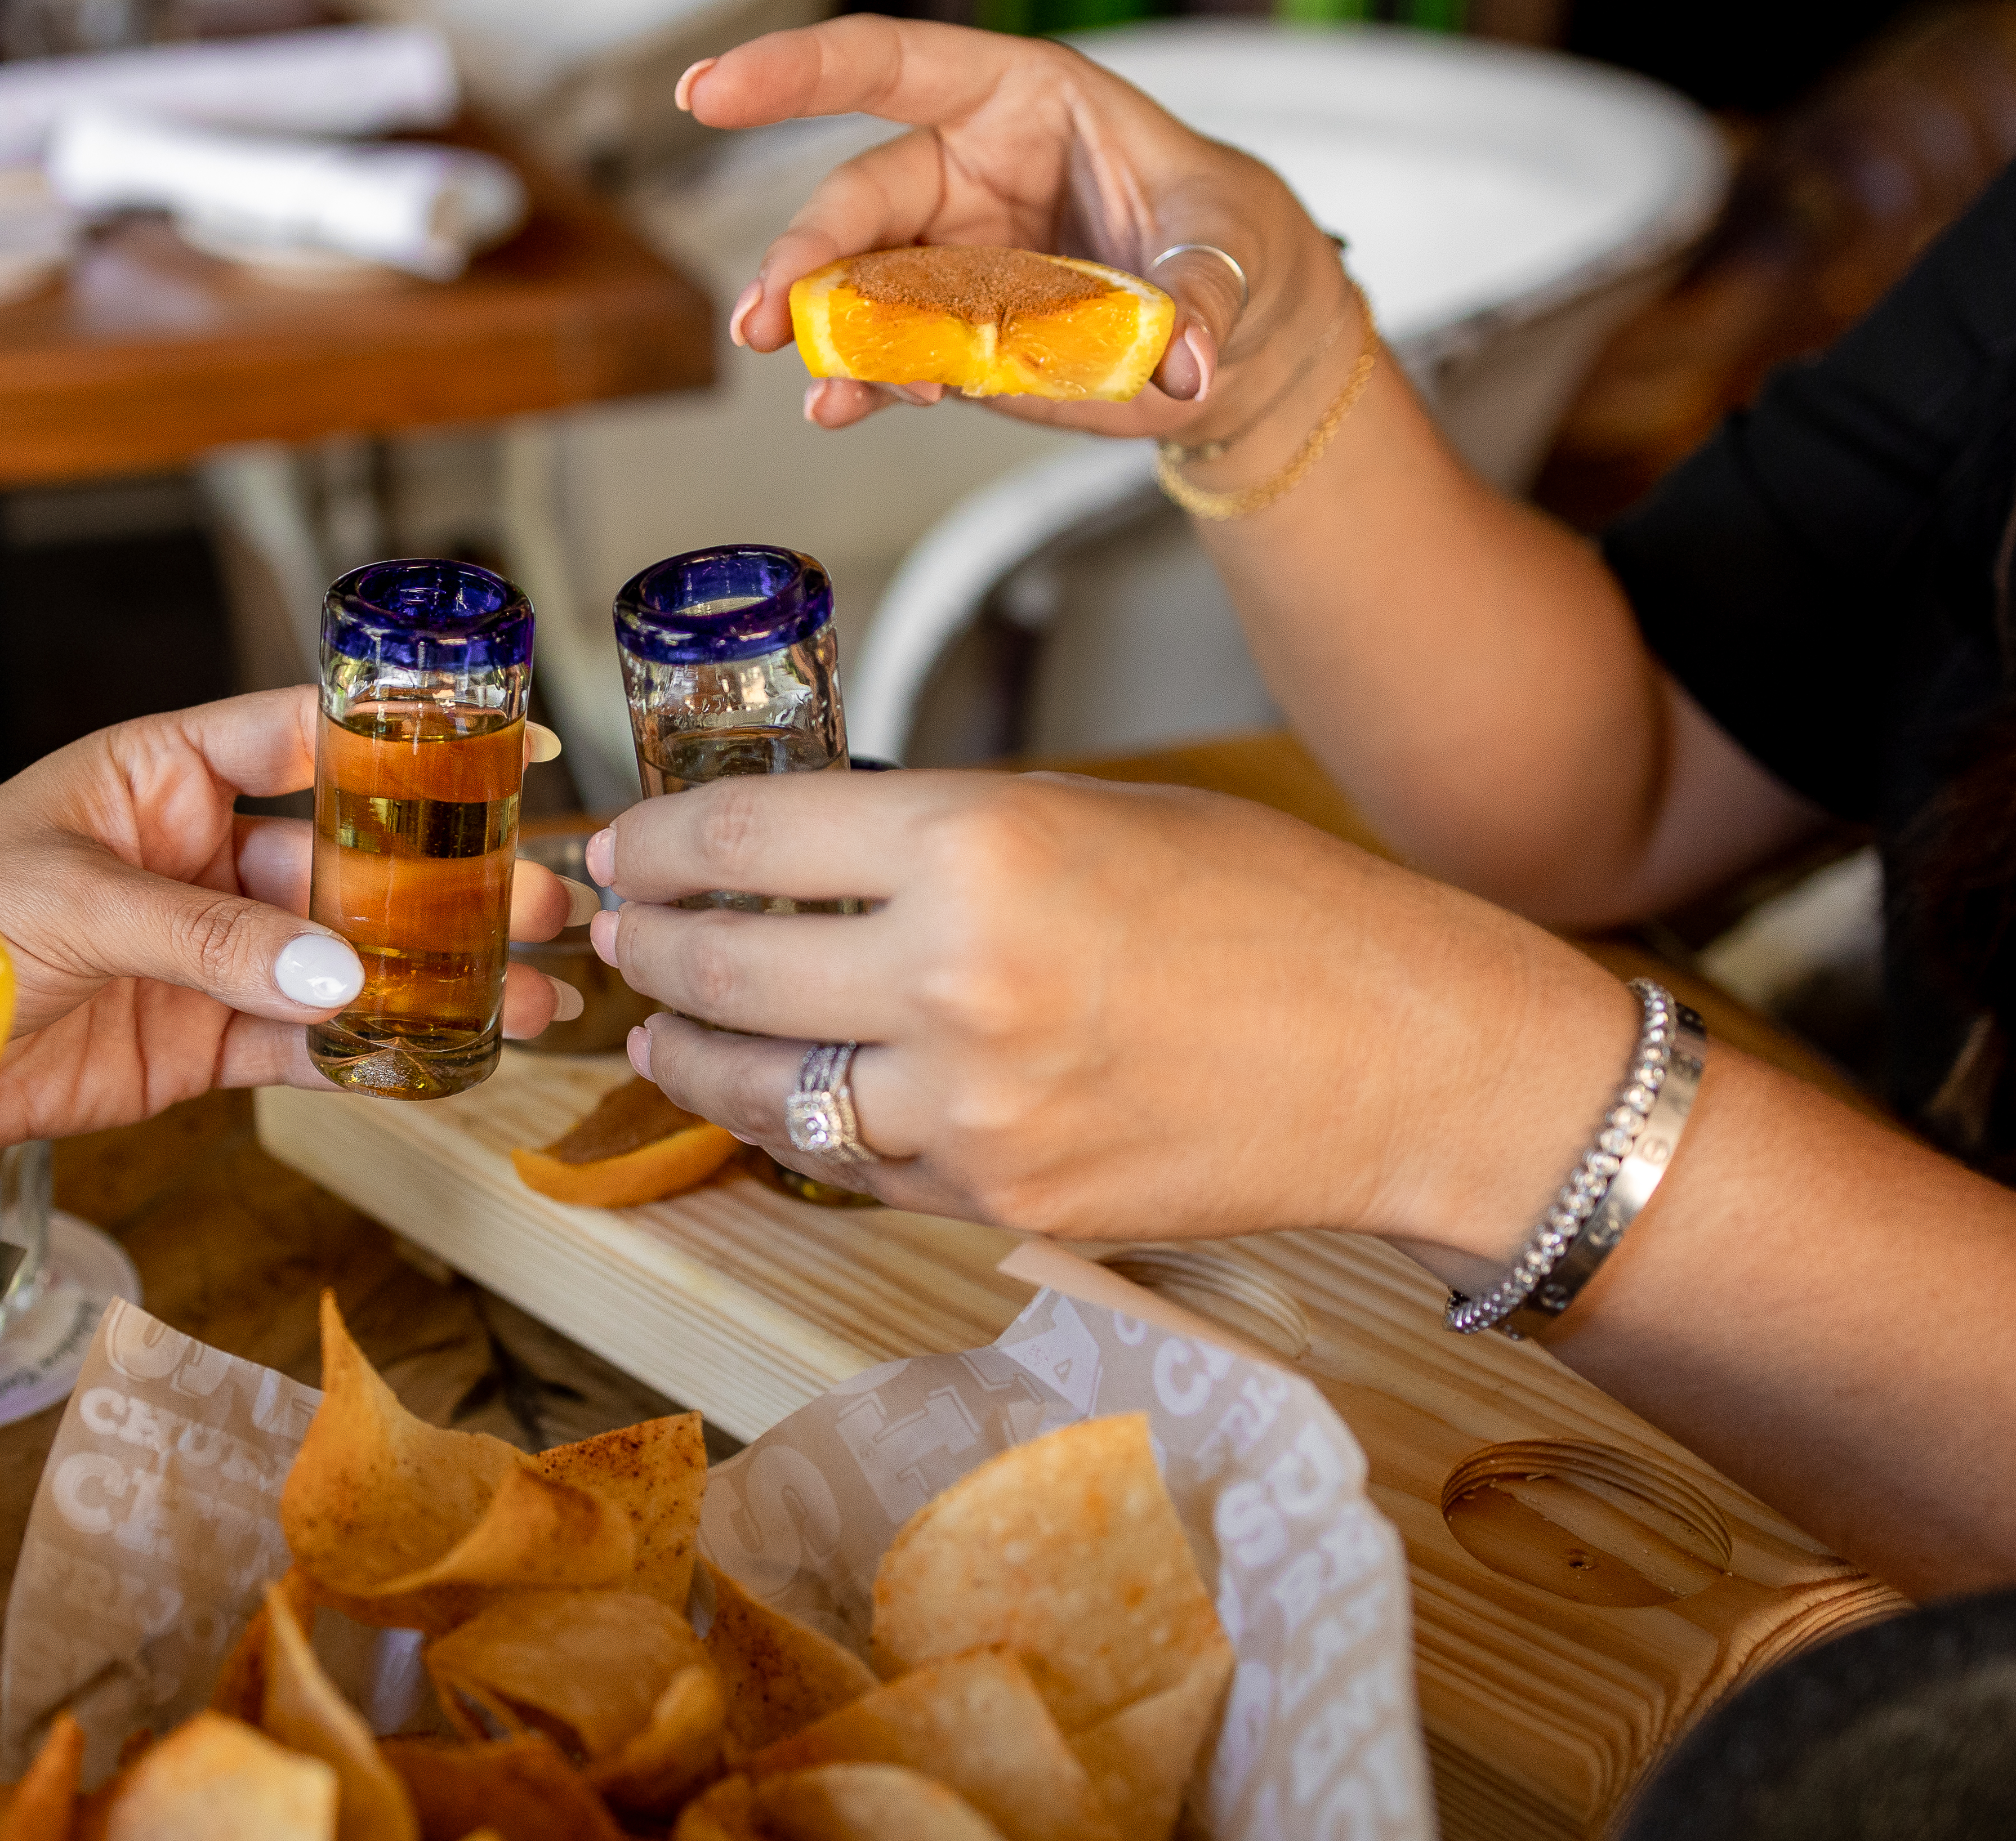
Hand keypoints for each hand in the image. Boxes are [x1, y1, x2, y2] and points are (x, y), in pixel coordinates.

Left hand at [0, 686, 589, 1141]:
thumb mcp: (66, 900)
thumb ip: (206, 935)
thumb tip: (336, 978)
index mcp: (161, 775)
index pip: (303, 735)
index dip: (405, 738)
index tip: (505, 744)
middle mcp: (199, 854)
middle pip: (351, 859)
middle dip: (449, 880)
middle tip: (543, 897)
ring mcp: (207, 953)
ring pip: (346, 959)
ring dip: (437, 973)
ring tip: (533, 992)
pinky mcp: (197, 1044)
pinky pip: (306, 1045)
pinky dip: (375, 1054)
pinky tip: (452, 1054)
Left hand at [586, 769, 1636, 1253]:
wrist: (1401, 1058)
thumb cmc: (1270, 908)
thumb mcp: (1089, 811)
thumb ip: (940, 835)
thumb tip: (805, 854)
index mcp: (982, 845)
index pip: (754, 835)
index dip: (664, 840)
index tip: (628, 846)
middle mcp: (958, 979)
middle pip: (729, 962)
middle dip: (647, 944)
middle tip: (613, 930)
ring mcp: (972, 1111)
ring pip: (766, 1085)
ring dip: (692, 1050)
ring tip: (658, 1024)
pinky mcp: (998, 1203)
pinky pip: (849, 1164)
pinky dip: (792, 1127)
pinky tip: (764, 1098)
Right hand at [680, 16, 1351, 439]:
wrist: (1237, 339)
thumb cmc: (1229, 249)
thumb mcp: (1228, 252)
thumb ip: (1195, 296)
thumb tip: (1180, 358)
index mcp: (1023, 102)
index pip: (890, 66)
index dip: (796, 72)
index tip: (712, 90)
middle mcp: (969, 171)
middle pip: (859, 197)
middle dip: (805, 254)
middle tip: (770, 316)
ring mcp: (952, 254)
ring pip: (859, 284)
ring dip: (828, 333)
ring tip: (827, 384)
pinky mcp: (952, 330)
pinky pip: (885, 351)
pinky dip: (861, 383)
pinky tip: (843, 409)